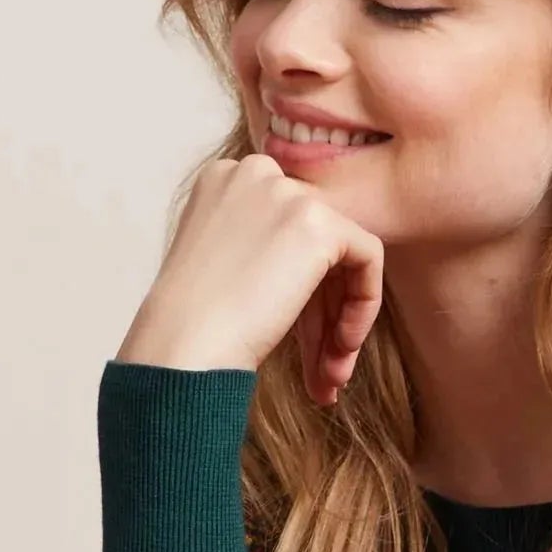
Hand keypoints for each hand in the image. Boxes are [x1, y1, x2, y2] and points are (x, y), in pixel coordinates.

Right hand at [116, 153, 383, 399]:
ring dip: (339, 322)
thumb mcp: (223, 268)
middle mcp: (254, 174)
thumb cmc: (192, 327)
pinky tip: (341, 346)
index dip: (300, 293)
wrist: (183, 346)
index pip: (285, 232)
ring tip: (329, 377)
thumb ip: (264, 252)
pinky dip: (363, 305)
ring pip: (344, 255)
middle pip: (315, 245)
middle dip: (321, 315)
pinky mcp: (319, 222)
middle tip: (320, 371)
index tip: (296, 341)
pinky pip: (368, 258)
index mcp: (224, 182)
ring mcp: (286, 193)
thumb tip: (308, 272)